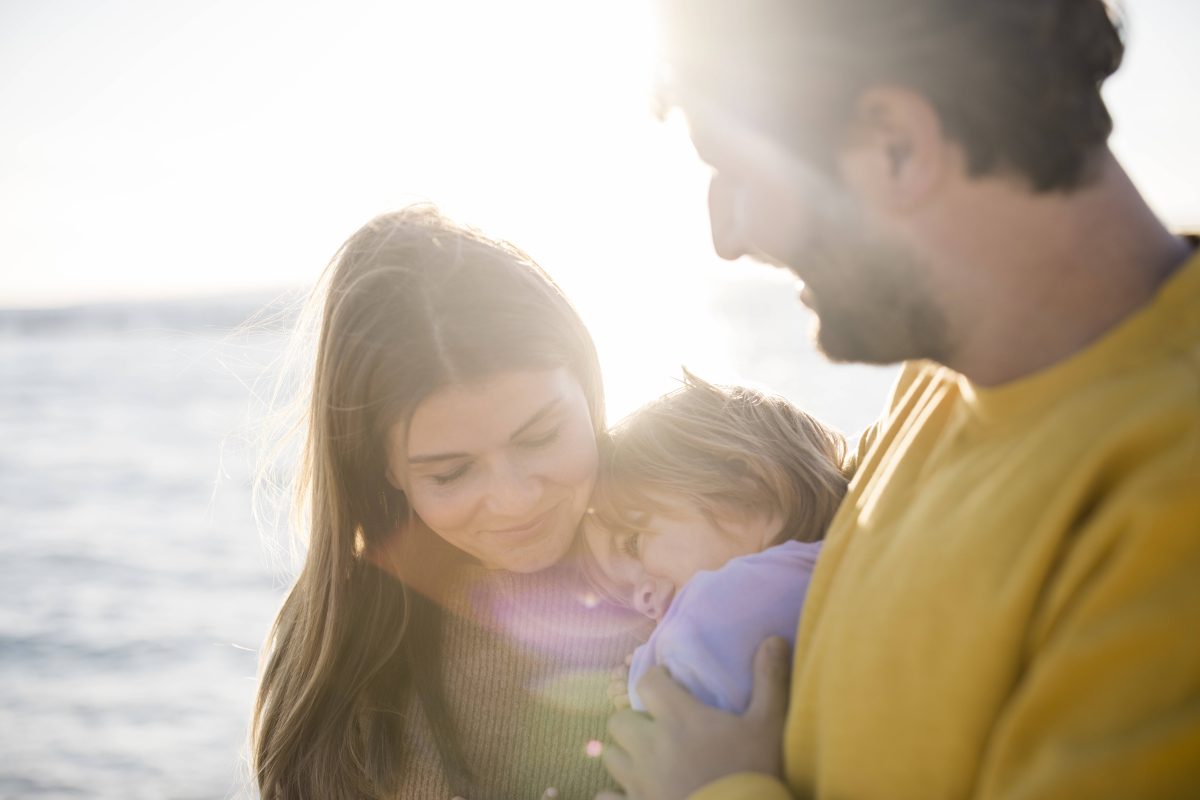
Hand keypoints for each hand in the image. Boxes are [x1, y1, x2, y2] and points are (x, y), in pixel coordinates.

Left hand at [595, 637, 790, 799]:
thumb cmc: (754, 774)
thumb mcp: (769, 726)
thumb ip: (770, 682)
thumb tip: (774, 639)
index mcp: (678, 719)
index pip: (647, 682)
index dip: (656, 680)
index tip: (670, 684)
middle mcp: (650, 746)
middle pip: (619, 721)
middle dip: (634, 721)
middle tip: (656, 728)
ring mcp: (639, 781)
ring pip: (611, 757)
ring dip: (625, 755)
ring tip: (645, 759)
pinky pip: (606, 798)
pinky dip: (613, 795)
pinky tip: (625, 795)